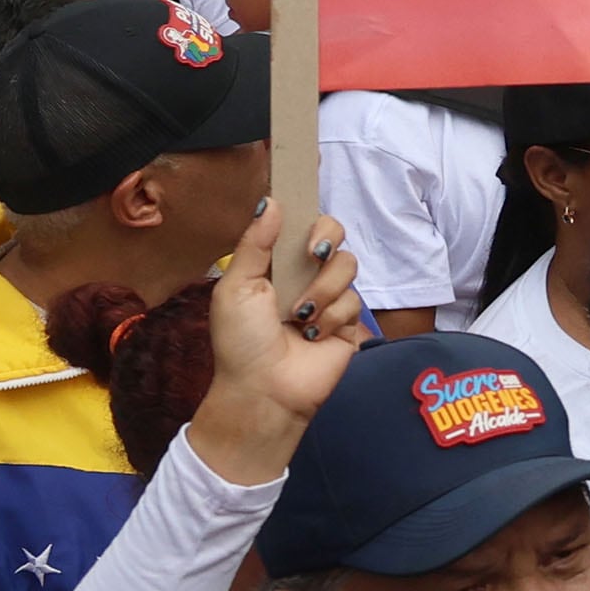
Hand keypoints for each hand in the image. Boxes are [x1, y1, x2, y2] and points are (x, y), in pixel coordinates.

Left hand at [184, 197, 366, 480]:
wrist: (264, 389)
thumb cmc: (241, 341)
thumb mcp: (236, 288)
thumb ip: (254, 244)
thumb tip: (272, 201)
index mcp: (274, 263)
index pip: (299, 223)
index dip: (307, 213)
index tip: (304, 210)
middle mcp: (304, 274)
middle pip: (333, 232)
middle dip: (325, 238)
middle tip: (312, 254)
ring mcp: (328, 297)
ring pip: (346, 265)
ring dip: (321, 289)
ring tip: (300, 316)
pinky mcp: (348, 321)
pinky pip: (353, 300)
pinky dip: (331, 317)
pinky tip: (313, 335)